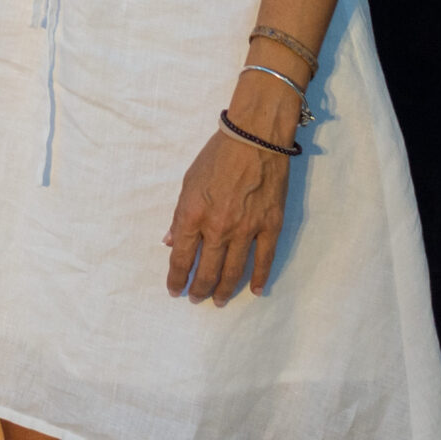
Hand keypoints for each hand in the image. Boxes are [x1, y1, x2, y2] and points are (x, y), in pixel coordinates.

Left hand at [164, 79, 297, 303]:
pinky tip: (254, 290)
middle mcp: (218, 228)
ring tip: (219, 301)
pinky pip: (264, 260)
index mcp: (193, 215)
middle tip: (196, 299)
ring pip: (233, 271)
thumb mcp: (188, 182)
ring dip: (224, 290)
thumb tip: (170, 242)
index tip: (174, 290)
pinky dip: (259, 278)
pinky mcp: (270, 226)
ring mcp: (246, 230)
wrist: (254, 138)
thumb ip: (179, 216)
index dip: (176, 278)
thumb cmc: (217, 156)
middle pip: (206, 270)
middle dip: (199, 289)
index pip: (180, 258)